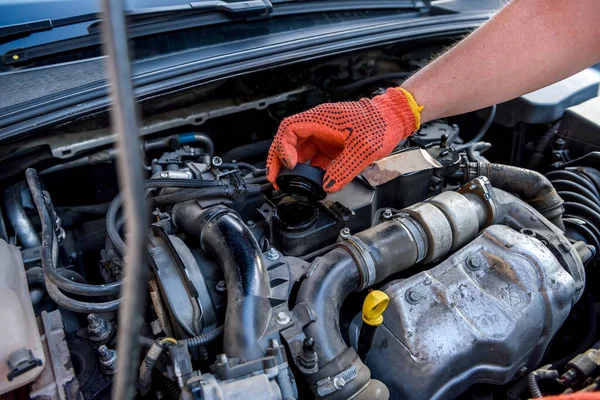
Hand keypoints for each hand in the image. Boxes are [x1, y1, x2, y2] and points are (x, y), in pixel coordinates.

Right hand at [266, 88, 421, 192]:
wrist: (395, 119)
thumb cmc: (380, 124)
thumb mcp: (362, 150)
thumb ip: (343, 169)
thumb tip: (328, 186)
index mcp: (321, 119)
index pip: (290, 130)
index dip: (284, 148)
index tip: (289, 165)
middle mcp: (319, 125)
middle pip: (289, 140)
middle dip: (279, 159)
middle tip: (275, 178)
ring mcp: (325, 135)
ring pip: (300, 150)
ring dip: (293, 166)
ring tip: (287, 183)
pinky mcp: (332, 145)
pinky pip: (315, 157)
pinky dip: (309, 169)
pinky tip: (310, 181)